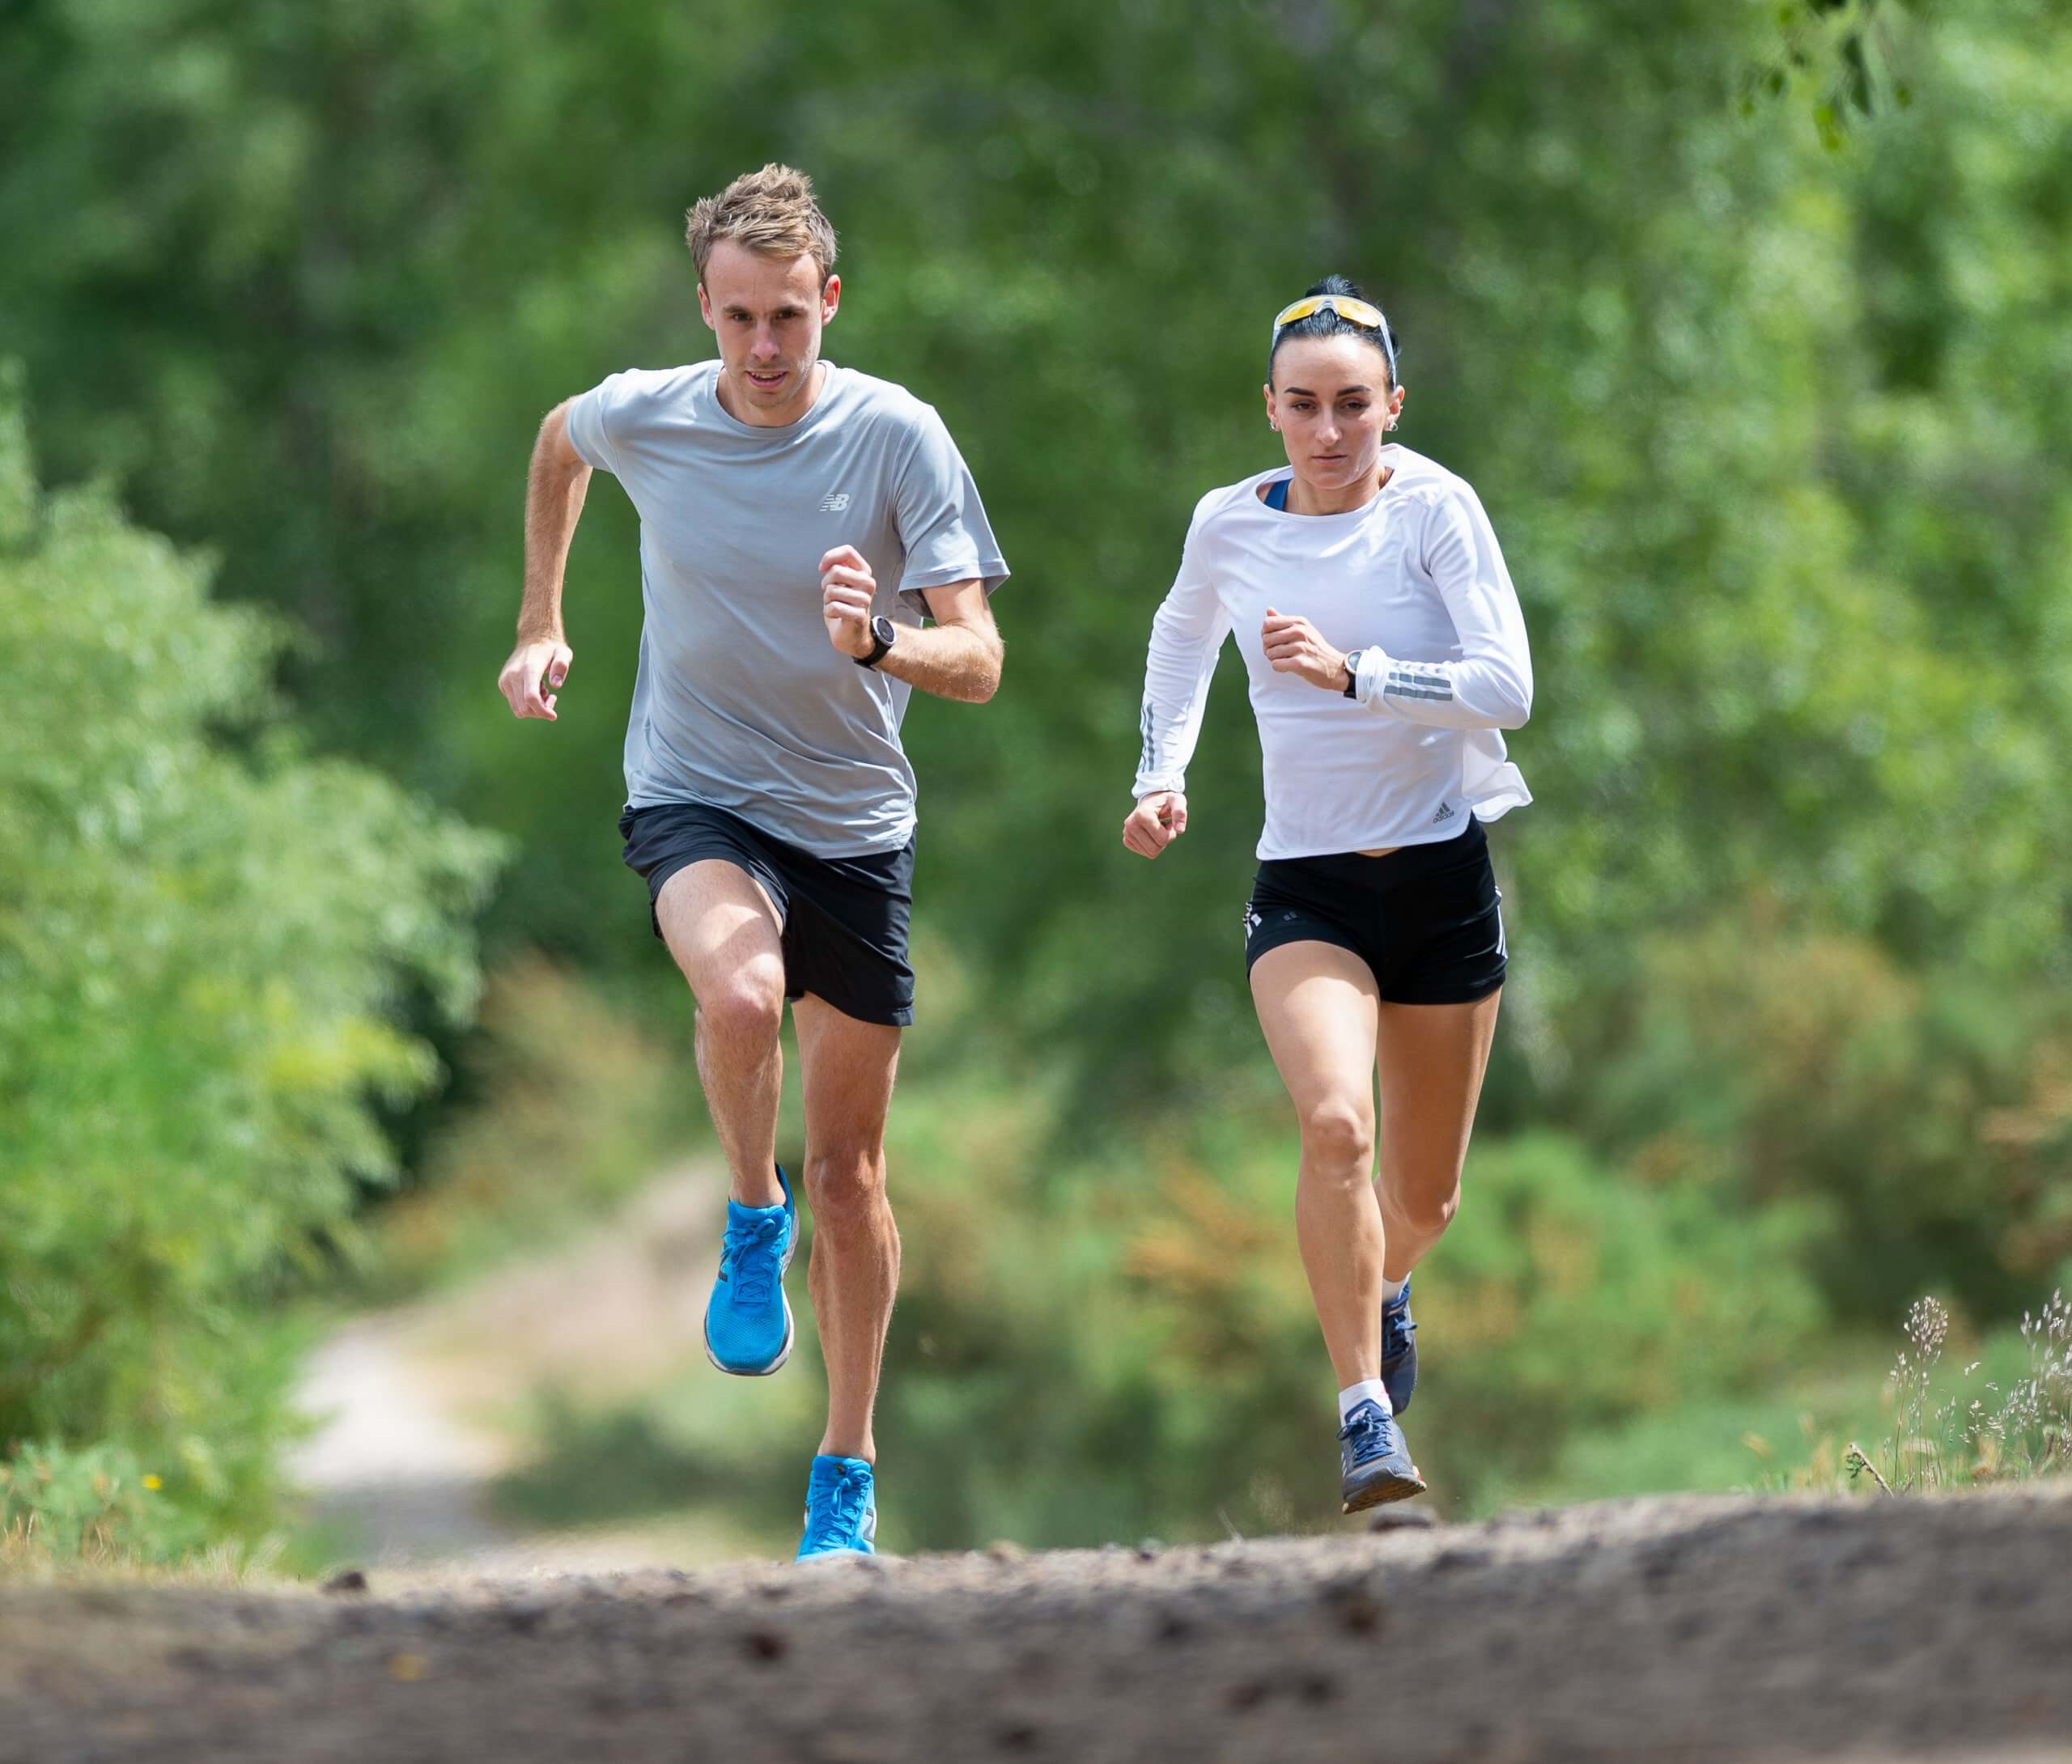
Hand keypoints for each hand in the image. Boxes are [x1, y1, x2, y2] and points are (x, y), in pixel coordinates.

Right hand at [498, 636, 572, 719]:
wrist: (532, 639)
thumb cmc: (551, 649)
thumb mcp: (563, 653)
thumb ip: (562, 665)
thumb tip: (556, 685)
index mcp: (529, 668)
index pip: (531, 698)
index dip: (542, 711)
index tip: (553, 716)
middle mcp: (513, 675)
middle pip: (525, 708)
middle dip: (541, 710)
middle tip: (551, 697)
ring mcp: (505, 679)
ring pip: (518, 710)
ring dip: (534, 708)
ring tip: (543, 691)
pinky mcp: (502, 683)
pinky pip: (515, 705)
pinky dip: (526, 704)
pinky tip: (534, 689)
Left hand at [821, 544, 877, 658]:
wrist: (852, 633)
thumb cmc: (844, 605)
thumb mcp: (841, 582)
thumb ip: (838, 567)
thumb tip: (828, 562)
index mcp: (864, 572)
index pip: (848, 551)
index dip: (830, 557)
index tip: (822, 568)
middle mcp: (868, 583)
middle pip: (837, 570)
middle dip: (826, 583)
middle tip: (830, 593)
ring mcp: (865, 600)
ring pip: (832, 591)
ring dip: (827, 600)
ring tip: (835, 605)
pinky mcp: (859, 615)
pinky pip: (833, 607)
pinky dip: (829, 612)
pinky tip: (836, 615)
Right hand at [1122, 791, 1188, 858]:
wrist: (1152, 800)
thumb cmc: (1167, 801)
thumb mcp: (1177, 801)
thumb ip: (1180, 813)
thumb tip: (1180, 830)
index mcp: (1142, 815)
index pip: (1162, 840)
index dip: (1171, 834)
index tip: (1169, 823)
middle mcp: (1131, 824)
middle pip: (1155, 850)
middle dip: (1164, 841)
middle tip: (1164, 827)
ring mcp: (1127, 833)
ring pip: (1150, 853)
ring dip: (1158, 843)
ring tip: (1157, 829)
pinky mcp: (1127, 840)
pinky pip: (1144, 853)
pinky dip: (1151, 845)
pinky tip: (1151, 833)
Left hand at [1261, 607, 1349, 692]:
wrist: (1335, 667)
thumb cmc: (1316, 648)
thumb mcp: (1303, 629)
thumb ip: (1283, 620)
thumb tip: (1269, 610)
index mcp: (1299, 622)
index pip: (1267, 623)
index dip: (1266, 634)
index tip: (1275, 641)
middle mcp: (1300, 632)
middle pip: (1266, 639)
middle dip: (1269, 649)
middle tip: (1280, 653)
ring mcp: (1301, 647)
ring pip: (1270, 653)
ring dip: (1275, 659)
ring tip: (1287, 660)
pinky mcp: (1301, 663)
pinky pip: (1276, 665)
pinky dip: (1280, 668)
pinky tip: (1289, 667)